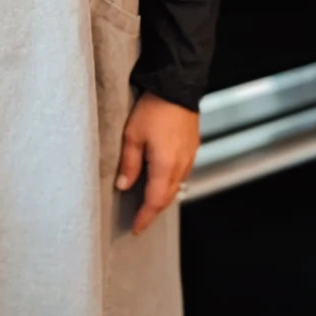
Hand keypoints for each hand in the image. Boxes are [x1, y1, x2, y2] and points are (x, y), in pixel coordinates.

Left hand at [116, 92, 199, 235]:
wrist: (177, 88)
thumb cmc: (153, 108)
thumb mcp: (132, 136)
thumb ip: (129, 164)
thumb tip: (123, 185)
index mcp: (165, 166)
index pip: (154, 201)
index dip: (145, 217)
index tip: (136, 228)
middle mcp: (181, 166)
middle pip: (167, 198)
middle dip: (153, 211)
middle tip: (140, 220)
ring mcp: (189, 157)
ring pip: (176, 187)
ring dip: (162, 198)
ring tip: (148, 204)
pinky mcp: (192, 148)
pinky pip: (182, 174)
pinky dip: (170, 184)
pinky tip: (161, 181)